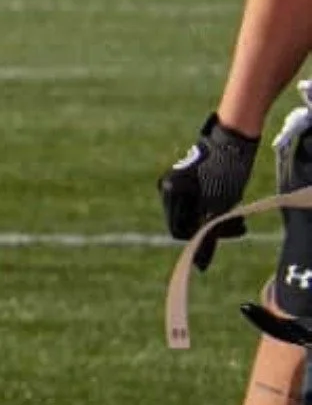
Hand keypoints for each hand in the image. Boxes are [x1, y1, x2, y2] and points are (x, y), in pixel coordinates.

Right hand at [159, 113, 259, 270]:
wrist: (234, 138)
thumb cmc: (226, 171)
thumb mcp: (220, 207)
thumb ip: (208, 236)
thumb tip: (200, 266)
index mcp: (170, 193)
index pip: (180, 232)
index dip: (203, 238)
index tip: (225, 231)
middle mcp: (167, 188)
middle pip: (187, 222)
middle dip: (213, 228)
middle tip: (238, 226)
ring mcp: (176, 181)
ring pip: (194, 213)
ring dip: (217, 219)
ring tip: (238, 217)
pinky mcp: (187, 178)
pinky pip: (196, 202)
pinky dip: (213, 208)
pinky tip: (231, 203)